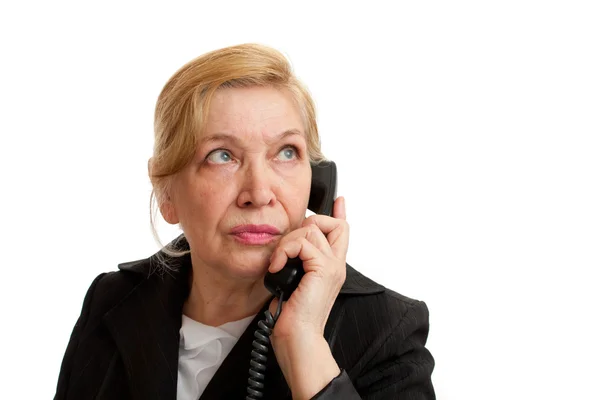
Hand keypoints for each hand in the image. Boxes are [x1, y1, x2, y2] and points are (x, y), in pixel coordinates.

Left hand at [267, 196, 348, 397]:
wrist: (298, 339)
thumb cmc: (292, 320)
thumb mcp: (291, 284)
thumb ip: (294, 265)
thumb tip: (284, 253)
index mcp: (330, 268)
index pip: (342, 232)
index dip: (339, 213)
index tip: (339, 200)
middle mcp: (336, 265)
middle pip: (331, 223)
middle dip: (305, 225)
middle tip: (287, 248)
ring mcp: (332, 266)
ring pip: (311, 229)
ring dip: (288, 243)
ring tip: (279, 264)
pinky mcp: (323, 269)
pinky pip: (302, 242)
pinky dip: (284, 252)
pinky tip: (277, 268)